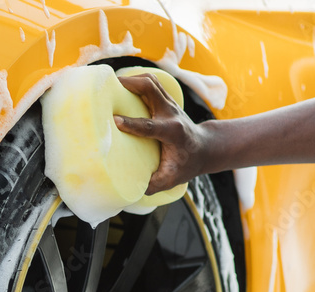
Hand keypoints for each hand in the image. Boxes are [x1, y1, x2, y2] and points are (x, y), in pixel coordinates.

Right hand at [114, 74, 208, 194]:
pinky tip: (122, 84)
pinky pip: (151, 83)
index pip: (151, 126)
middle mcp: (171, 114)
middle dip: (131, 84)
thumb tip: (131, 189)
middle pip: (152, 89)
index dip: (132, 124)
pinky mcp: (166, 100)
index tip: (115, 121)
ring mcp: (169, 104)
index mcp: (173, 133)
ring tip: (112, 82)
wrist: (204, 148)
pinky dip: (136, 81)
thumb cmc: (186, 164)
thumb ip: (153, 184)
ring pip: (151, 82)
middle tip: (109, 85)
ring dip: (132, 78)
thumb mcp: (171, 179)